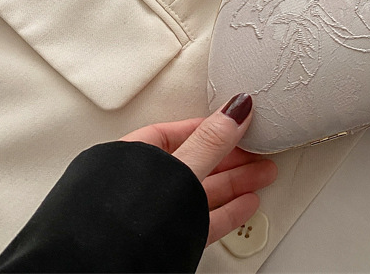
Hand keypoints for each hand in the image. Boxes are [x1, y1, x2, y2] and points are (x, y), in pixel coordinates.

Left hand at [120, 93, 276, 245]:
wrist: (107, 271)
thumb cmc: (122, 221)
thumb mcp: (179, 170)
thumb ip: (210, 142)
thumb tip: (234, 111)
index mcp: (137, 158)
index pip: (182, 132)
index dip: (214, 127)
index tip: (241, 123)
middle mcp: (146, 186)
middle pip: (198, 162)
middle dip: (233, 156)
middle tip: (259, 150)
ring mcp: (158, 214)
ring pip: (204, 191)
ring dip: (236, 182)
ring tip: (262, 174)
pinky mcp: (170, 238)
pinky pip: (205, 218)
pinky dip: (229, 210)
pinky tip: (245, 204)